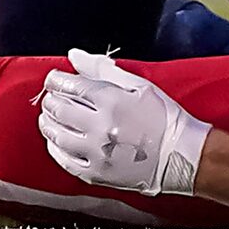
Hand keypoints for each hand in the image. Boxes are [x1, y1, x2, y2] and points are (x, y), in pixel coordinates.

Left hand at [37, 49, 210, 194]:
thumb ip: (103, 69)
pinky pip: (63, 159)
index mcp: (114, 101)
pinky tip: (56, 139)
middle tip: (51, 97)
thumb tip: (74, 55)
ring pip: (56, 135)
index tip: (54, 78)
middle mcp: (101, 126)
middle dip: (50, 100)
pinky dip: (54, 146)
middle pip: (60, 109)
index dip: (57, 80)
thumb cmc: (163, 116)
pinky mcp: (94, 172)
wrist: (179, 156)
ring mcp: (96, 152)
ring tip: (50, 116)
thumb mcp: (140, 86)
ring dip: (48, 122)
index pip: (73, 86)